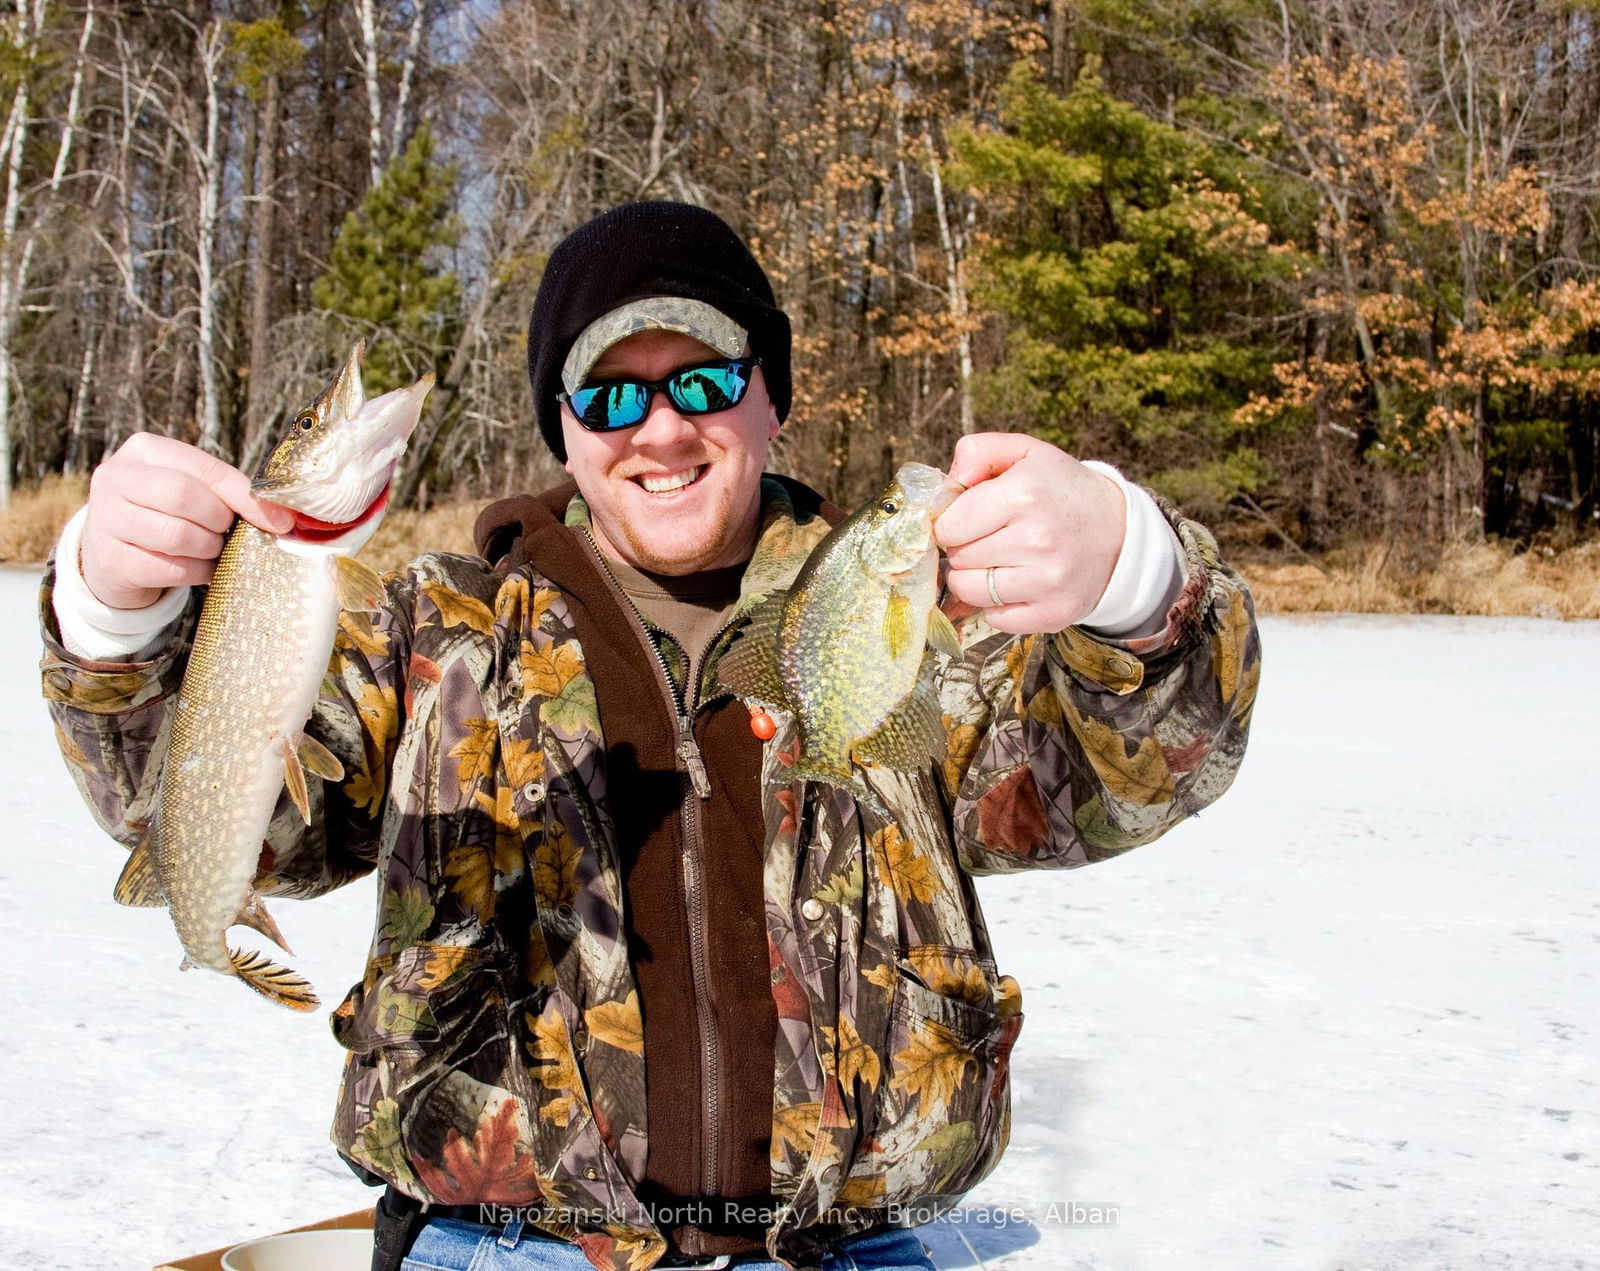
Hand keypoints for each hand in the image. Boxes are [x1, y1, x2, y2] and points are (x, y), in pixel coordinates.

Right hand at [80, 433, 293, 609]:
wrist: (116, 552)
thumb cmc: (167, 514)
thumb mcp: (193, 491)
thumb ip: (230, 493)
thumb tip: (284, 517)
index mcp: (144, 450)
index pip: (205, 469)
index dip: (245, 497)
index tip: (280, 521)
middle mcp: (115, 478)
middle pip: (184, 496)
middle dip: (218, 521)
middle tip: (225, 533)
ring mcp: (106, 519)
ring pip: (177, 535)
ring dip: (209, 549)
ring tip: (210, 549)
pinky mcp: (109, 560)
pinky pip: (170, 569)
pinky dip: (196, 572)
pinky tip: (198, 568)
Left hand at [934, 433, 1125, 633]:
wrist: (1121, 532)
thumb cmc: (1062, 491)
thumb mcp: (1026, 453)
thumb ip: (978, 452)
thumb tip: (946, 483)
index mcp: (1024, 494)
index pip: (949, 526)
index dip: (951, 523)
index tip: (967, 521)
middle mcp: (1037, 539)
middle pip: (958, 558)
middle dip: (963, 549)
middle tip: (988, 540)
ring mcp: (1048, 581)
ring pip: (969, 591)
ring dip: (973, 579)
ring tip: (996, 562)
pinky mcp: (1054, 613)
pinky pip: (995, 618)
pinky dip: (996, 605)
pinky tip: (1015, 584)